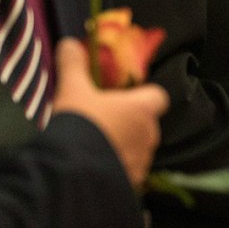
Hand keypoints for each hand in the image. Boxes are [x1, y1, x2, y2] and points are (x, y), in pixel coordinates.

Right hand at [52, 39, 168, 186]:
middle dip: (129, 122)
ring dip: (123, 146)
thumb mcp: (72, 90)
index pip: (159, 96)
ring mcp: (143, 162)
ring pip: (138, 149)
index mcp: (143, 109)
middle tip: (103, 121)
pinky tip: (95, 167)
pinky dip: (117, 168)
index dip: (144, 95)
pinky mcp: (133, 184)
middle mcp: (150, 135)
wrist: (73, 172)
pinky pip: (129, 171)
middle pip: (147, 124)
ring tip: (96, 146)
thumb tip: (69, 43)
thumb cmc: (80, 123)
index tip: (124, 96)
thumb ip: (73, 65)